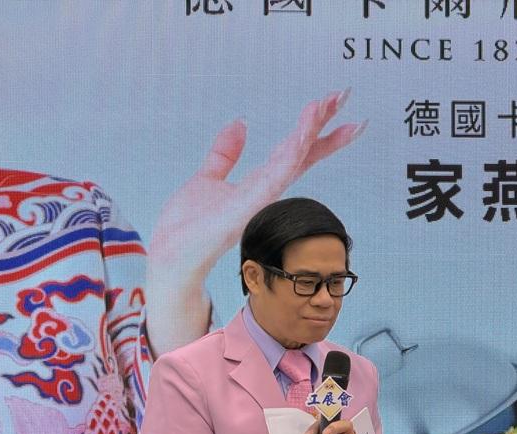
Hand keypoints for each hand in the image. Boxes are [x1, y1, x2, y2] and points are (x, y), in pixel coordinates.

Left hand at [144, 90, 363, 355]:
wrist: (173, 254)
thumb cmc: (189, 227)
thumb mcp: (207, 178)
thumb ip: (225, 153)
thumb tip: (240, 124)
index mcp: (259, 182)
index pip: (295, 151)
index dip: (315, 128)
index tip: (332, 105)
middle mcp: (266, 189)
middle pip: (303, 151)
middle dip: (325, 124)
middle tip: (344, 96)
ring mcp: (261, 197)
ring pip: (293, 156)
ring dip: (311, 128)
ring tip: (327, 103)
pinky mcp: (250, 204)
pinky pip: (276, 173)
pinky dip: (292, 152)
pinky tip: (302, 132)